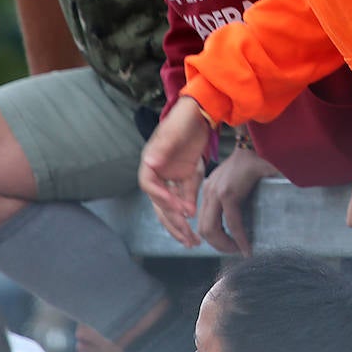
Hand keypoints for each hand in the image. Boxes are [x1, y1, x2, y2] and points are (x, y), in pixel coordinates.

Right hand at [139, 98, 213, 247]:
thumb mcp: (175, 130)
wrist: (202, 110)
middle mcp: (158, 171)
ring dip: (179, 222)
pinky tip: (196, 219)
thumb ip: (164, 146)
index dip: (162, 198)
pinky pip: (185, 197)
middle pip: (160, 202)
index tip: (179, 207)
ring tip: (191, 240)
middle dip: (172, 221)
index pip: (149, 186)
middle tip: (186, 236)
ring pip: (171, 205)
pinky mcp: (185, 176)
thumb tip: (149, 161)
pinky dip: (189, 208)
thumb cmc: (185, 117)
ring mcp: (171, 175)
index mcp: (150, 161)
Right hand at [198, 147, 280, 254]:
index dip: (240, 243)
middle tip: (239, 251)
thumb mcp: (272, 171)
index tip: (249, 254)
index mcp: (229, 192)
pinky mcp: (205, 189)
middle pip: (210, 230)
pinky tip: (224, 233)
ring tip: (231, 245)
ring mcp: (207, 191)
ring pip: (202, 226)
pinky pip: (202, 217)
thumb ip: (285, 181)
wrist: (247, 145)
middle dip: (223, 246)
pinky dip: (210, 229)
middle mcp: (213, 193)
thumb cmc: (261, 159)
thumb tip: (299, 191)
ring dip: (215, 240)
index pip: (233, 226)